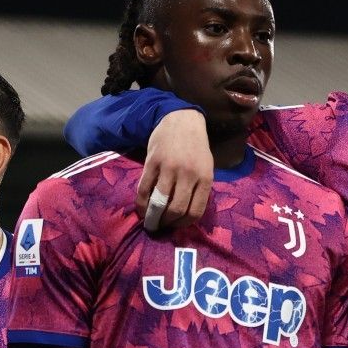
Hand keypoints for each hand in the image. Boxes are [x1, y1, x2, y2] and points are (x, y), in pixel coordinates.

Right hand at [137, 110, 213, 232]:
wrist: (182, 120)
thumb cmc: (195, 147)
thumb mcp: (206, 167)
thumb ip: (198, 189)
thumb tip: (185, 215)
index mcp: (205, 178)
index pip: (195, 211)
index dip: (183, 224)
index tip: (176, 227)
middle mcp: (188, 174)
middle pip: (176, 209)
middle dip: (166, 223)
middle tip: (159, 227)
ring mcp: (169, 168)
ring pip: (159, 201)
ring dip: (152, 216)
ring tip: (148, 222)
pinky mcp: (152, 162)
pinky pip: (144, 188)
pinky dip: (141, 202)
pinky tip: (140, 208)